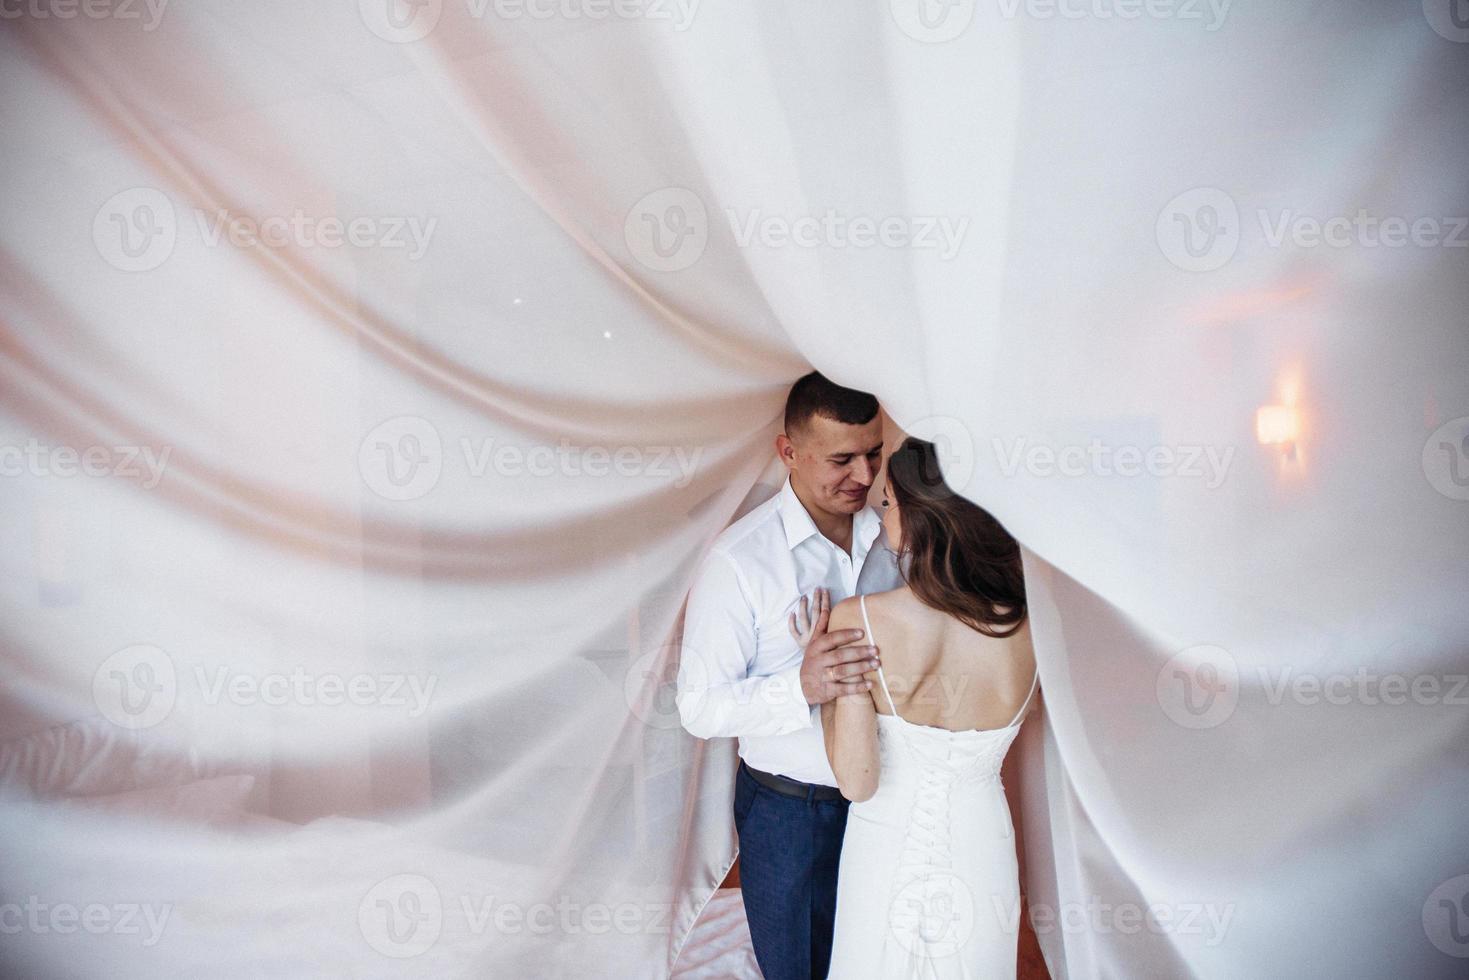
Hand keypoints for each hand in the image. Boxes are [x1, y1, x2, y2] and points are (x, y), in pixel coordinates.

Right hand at [789, 588, 878, 705]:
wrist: (802, 688)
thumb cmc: (814, 661)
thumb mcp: (813, 644)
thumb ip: (821, 627)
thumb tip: (827, 608)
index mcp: (816, 648)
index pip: (831, 639)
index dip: (846, 635)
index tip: (862, 632)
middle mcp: (818, 662)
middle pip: (839, 655)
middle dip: (859, 652)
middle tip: (876, 650)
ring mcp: (822, 677)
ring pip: (842, 671)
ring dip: (861, 668)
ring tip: (876, 664)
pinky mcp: (826, 691)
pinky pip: (843, 689)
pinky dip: (857, 687)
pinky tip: (870, 684)